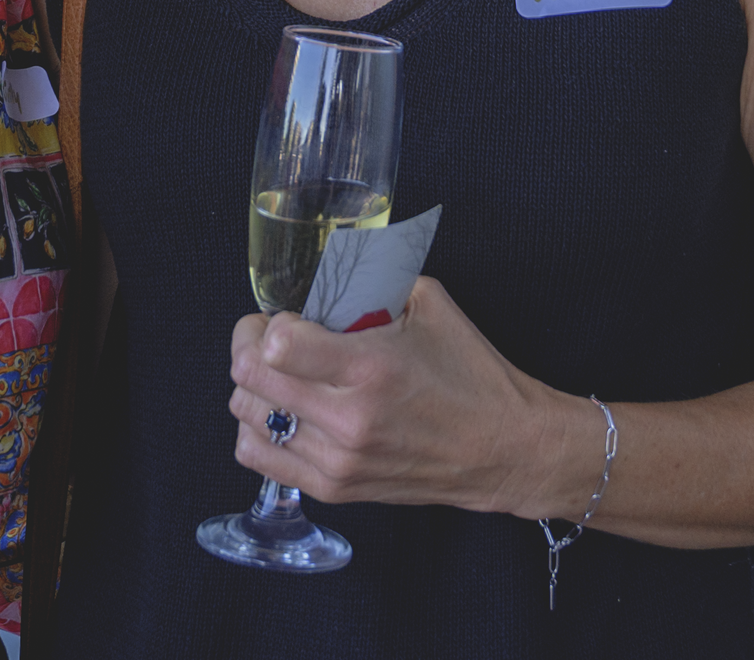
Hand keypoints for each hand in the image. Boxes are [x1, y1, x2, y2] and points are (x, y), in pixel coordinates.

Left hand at [226, 276, 590, 516]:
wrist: (506, 449)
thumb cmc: (471, 376)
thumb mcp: (429, 304)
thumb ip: (376, 280)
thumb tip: (335, 265)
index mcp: (370, 367)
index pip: (276, 345)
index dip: (267, 323)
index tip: (283, 318)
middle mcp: (348, 418)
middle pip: (249, 379)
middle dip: (249, 346)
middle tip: (268, 338)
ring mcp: (339, 459)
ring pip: (248, 417)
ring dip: (255, 388)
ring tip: (282, 377)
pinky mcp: (336, 487)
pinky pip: (259, 457)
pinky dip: (259, 430)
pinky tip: (284, 414)